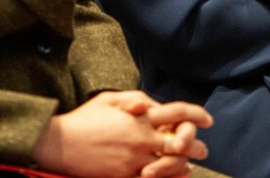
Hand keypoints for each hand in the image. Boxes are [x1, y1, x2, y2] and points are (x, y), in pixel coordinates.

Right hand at [33, 91, 210, 177]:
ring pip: (171, 164)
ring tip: (190, 165)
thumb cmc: (85, 119)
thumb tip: (153, 104)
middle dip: (196, 145)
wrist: (61, 144)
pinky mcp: (125, 176)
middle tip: (203, 148)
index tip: (208, 119)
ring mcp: (134, 159)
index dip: (197, 114)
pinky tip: (173, 176)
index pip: (178, 113)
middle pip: (181, 142)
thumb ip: (135, 98)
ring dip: (184, 164)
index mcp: (139, 116)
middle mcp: (141, 137)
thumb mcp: (109, 99)